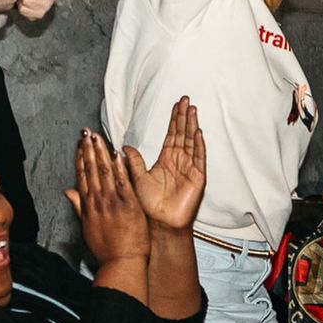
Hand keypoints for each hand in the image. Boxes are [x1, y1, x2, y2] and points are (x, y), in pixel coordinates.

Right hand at [64, 129, 149, 265]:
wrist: (122, 263)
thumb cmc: (107, 249)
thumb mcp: (87, 227)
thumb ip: (79, 207)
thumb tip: (68, 192)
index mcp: (88, 205)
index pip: (82, 176)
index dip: (80, 158)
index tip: (80, 144)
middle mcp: (98, 201)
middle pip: (92, 170)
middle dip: (88, 149)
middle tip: (87, 133)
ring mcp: (113, 202)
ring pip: (105, 172)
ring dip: (101, 153)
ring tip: (98, 137)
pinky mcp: (129, 205)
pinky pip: (123, 182)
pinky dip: (120, 167)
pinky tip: (117, 154)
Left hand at [122, 97, 204, 233]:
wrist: (158, 223)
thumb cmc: (148, 205)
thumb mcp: (137, 178)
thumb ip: (133, 161)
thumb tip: (124, 146)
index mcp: (166, 160)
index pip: (172, 135)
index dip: (174, 120)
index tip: (176, 104)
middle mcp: (179, 161)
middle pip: (183, 134)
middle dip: (184, 117)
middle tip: (185, 99)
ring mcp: (189, 168)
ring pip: (192, 142)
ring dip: (192, 126)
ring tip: (192, 109)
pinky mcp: (197, 178)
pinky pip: (198, 159)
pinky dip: (199, 146)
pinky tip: (198, 133)